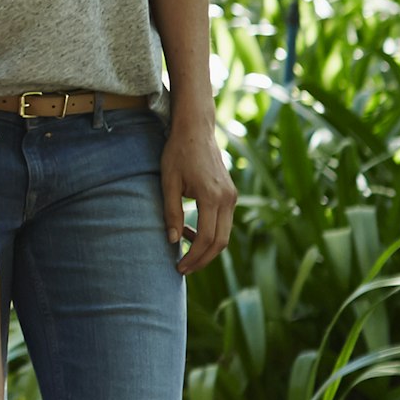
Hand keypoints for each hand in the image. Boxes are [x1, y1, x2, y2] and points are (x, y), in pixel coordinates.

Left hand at [161, 109, 237, 274]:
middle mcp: (227, 198)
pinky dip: (210, 233)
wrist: (196, 130)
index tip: (179, 267)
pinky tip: (190, 233)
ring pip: (224, 234)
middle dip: (202, 259)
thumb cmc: (178, 153)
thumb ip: (171, 213)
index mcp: (211, 196)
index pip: (207, 238)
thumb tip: (173, 242)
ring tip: (184, 254)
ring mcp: (232, 196)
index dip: (194, 256)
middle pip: (220, 241)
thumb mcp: (168, 182)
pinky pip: (223, 222)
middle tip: (183, 269)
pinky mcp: (231, 194)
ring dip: (206, 248)